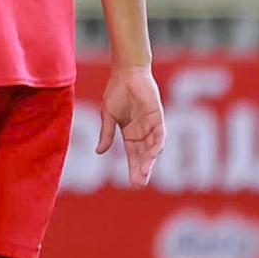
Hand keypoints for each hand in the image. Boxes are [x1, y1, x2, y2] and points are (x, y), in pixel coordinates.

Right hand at [100, 63, 164, 185]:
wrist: (126, 73)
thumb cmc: (116, 92)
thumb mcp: (108, 116)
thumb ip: (107, 134)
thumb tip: (99, 152)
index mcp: (129, 133)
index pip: (132, 155)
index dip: (133, 168)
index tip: (133, 183)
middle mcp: (142, 132)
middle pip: (143, 155)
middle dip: (141, 169)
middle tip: (139, 184)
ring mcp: (151, 125)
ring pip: (151, 147)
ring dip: (149, 160)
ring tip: (144, 172)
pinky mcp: (157, 116)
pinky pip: (159, 133)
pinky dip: (157, 143)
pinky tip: (154, 154)